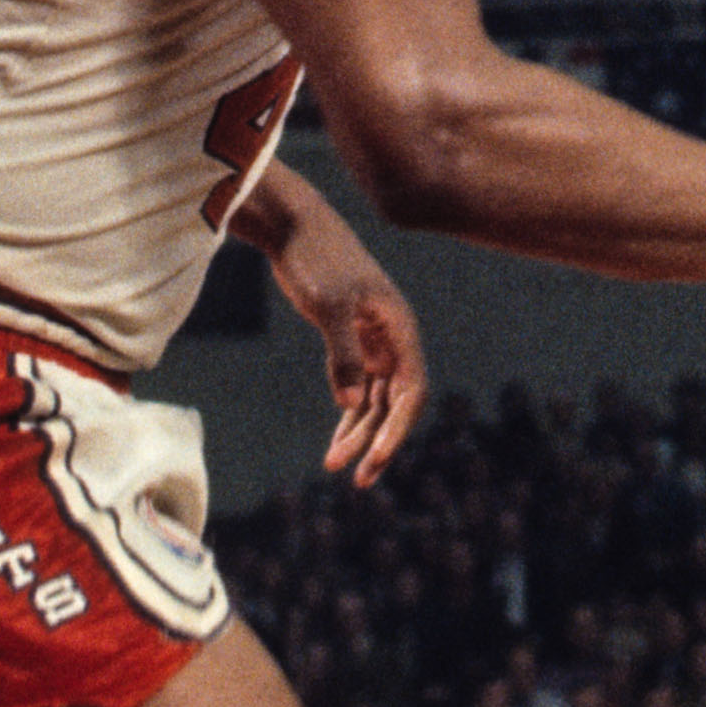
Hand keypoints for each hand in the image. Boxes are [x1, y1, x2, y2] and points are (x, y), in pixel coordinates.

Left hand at [248, 175, 427, 483]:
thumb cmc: (317, 260)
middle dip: (378, 441)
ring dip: (359, 433)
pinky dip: (347, 414)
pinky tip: (335, 439)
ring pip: (374, 399)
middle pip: (394, 402)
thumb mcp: (329, 306)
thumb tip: (350, 405)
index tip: (376, 459)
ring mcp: (372, 340)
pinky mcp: (350, 339)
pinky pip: (356, 387)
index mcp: (399, 327)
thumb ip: (342, 354)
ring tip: (335, 465)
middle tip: (357, 478)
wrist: (294, 228)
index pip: (411, 390)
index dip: (398, 429)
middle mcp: (392, 338)